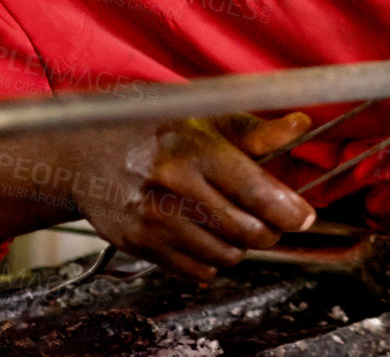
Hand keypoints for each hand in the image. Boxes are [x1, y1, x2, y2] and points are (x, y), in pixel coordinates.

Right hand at [67, 112, 318, 280]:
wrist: (85, 152)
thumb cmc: (155, 130)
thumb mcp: (205, 119)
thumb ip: (254, 131)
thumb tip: (300, 126)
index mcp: (193, 148)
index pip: (255, 191)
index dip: (289, 209)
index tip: (304, 215)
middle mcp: (171, 184)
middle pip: (245, 230)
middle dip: (271, 230)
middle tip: (276, 220)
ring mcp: (151, 218)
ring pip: (225, 254)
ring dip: (243, 245)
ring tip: (240, 224)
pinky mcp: (137, 243)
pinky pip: (196, 269)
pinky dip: (215, 259)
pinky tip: (211, 236)